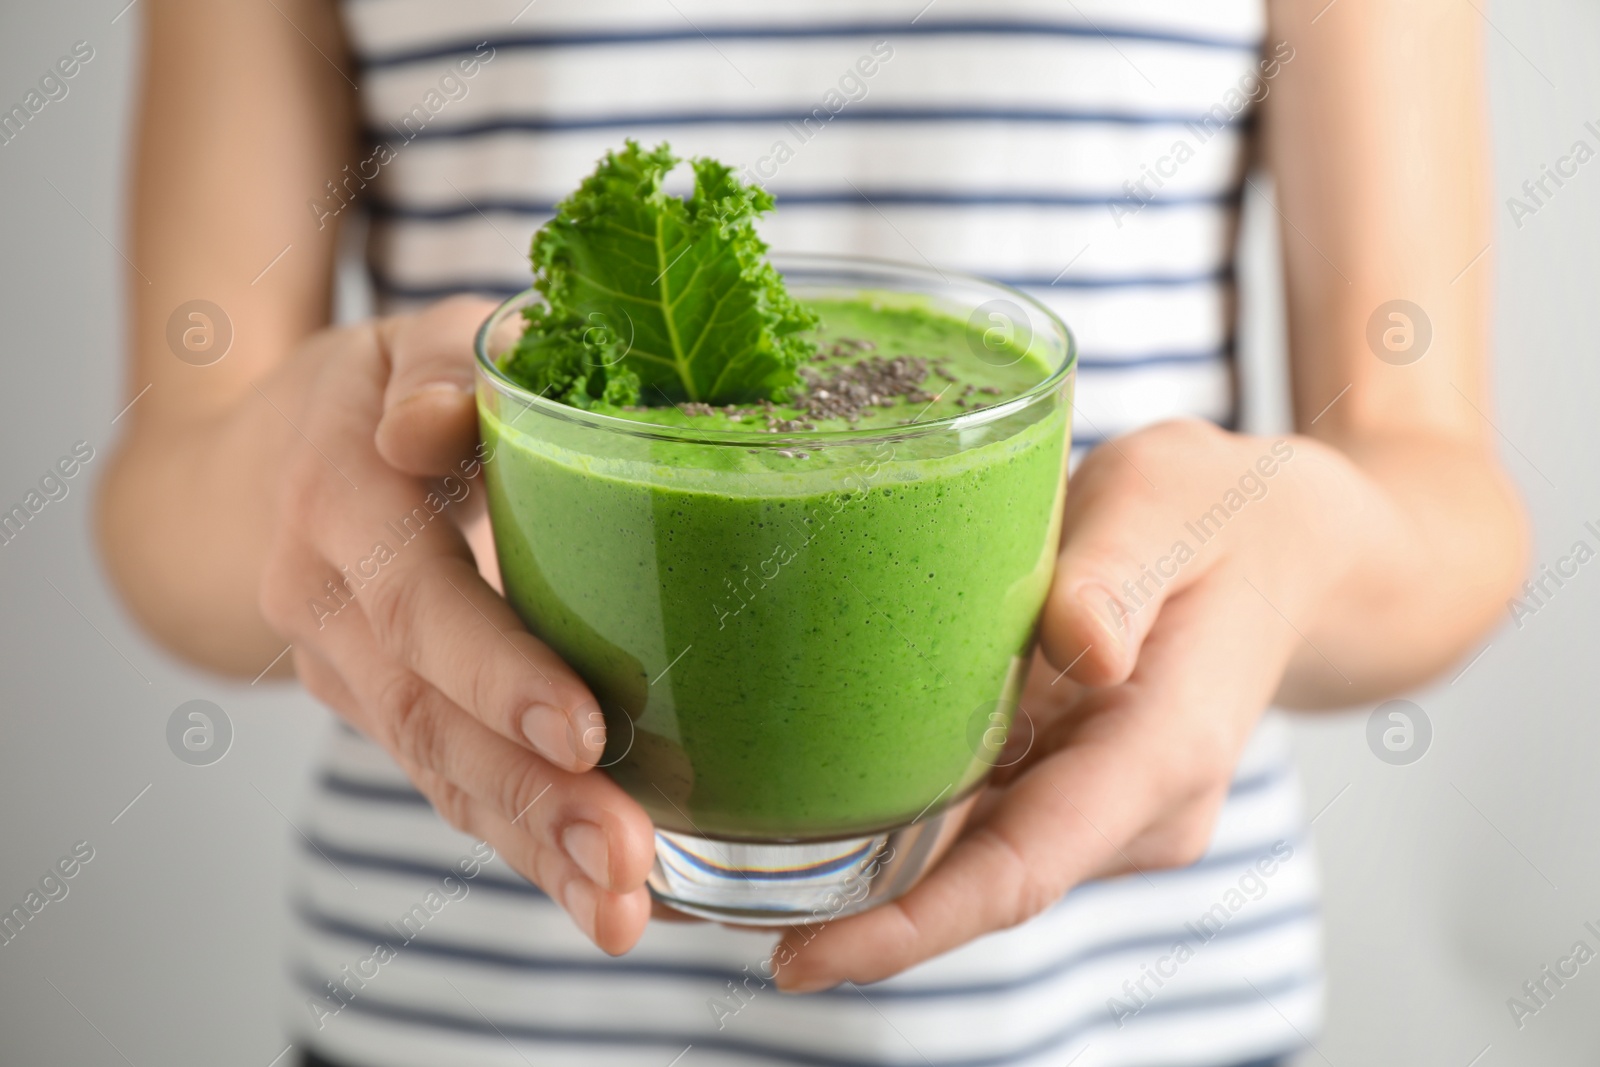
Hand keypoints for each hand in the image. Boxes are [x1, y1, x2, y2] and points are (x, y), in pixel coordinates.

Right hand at [255, 297, 656, 953]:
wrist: (270, 454)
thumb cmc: (387, 385)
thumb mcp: (413, 343)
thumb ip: (436, 375)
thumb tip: (434, 422)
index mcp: (339, 498)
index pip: (416, 597)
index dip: (494, 668)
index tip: (585, 731)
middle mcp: (329, 603)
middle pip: (426, 718)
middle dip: (531, 797)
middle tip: (626, 860)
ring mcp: (351, 672)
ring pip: (438, 775)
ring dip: (533, 849)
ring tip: (622, 911)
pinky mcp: (386, 712)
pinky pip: (450, 788)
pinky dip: (522, 847)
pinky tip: (599, 895)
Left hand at [770, 418, 1365, 990]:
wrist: (1293, 548)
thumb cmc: (1228, 514)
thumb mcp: (1173, 504)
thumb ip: (1120, 575)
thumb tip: (1079, 647)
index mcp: (1161, 748)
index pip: (1025, 869)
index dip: (911, 929)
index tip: (801, 960)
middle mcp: (1130, 804)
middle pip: (976, 885)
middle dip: (849, 915)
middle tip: (695, 912)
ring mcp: (1101, 801)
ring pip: (968, 859)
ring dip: (858, 876)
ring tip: (714, 872)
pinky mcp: (1072, 779)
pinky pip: (976, 817)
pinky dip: (891, 825)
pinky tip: (800, 807)